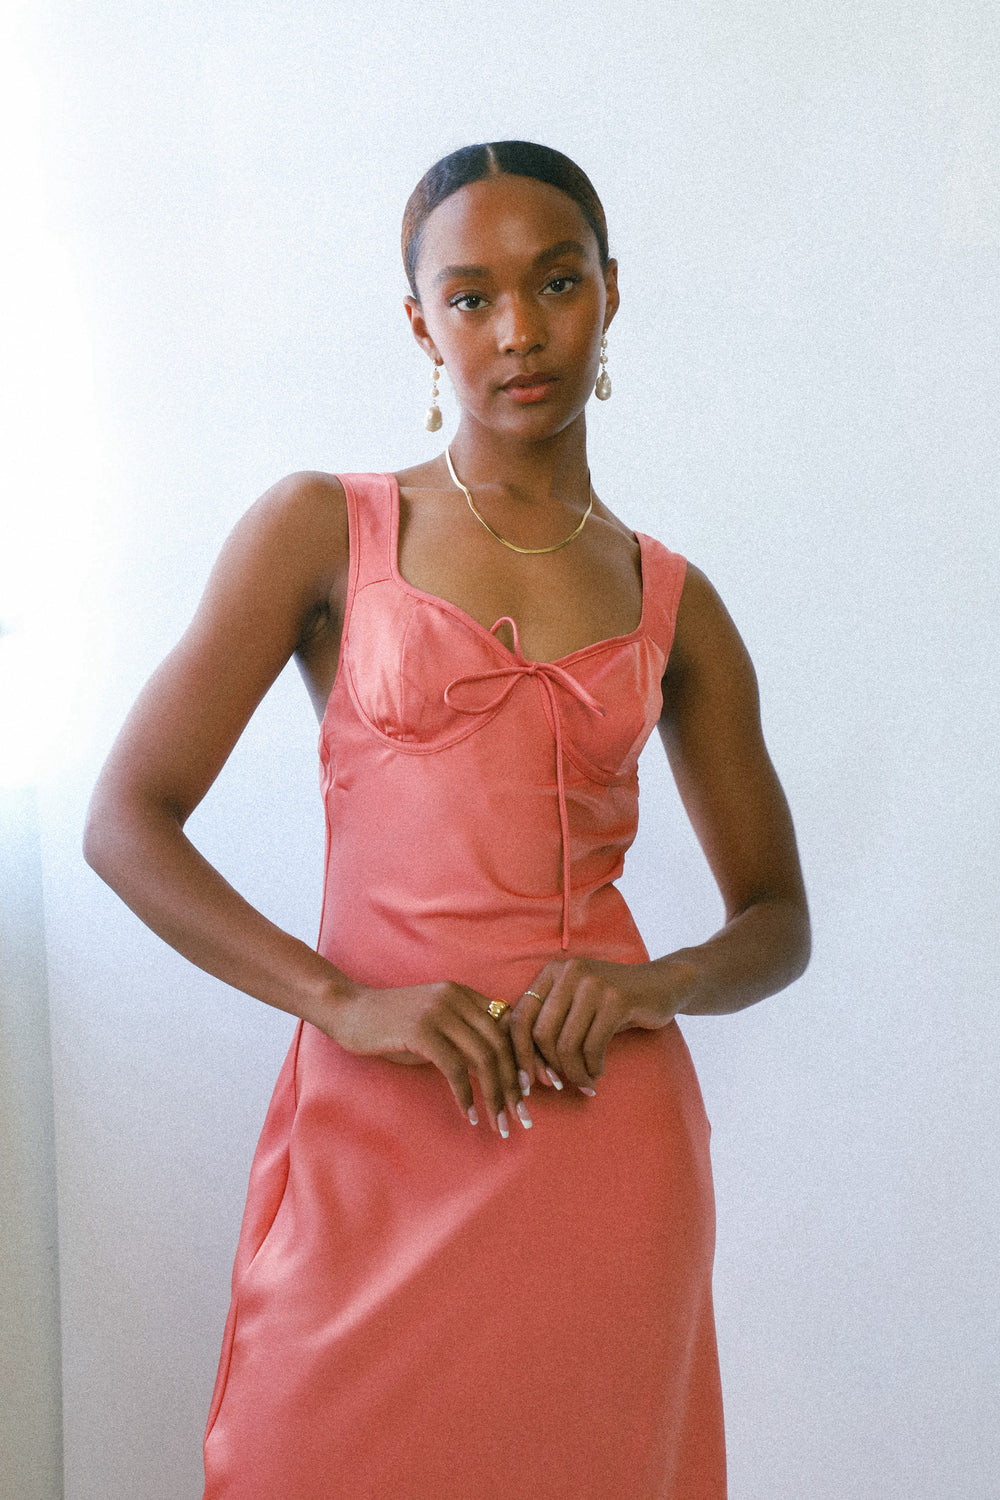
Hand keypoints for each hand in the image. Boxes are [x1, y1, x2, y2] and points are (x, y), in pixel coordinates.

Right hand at [329, 980, 528, 1136]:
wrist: (349, 1010)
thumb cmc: (392, 1024)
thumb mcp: (434, 1024)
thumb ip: (463, 1037)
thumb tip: (497, 1069)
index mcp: (464, 994)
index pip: (508, 1025)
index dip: (525, 1058)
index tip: (535, 1088)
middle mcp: (456, 997)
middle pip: (501, 1044)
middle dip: (515, 1084)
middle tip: (522, 1115)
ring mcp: (439, 1012)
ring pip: (483, 1057)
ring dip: (495, 1095)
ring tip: (499, 1121)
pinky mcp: (421, 1030)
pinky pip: (455, 1068)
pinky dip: (466, 1094)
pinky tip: (469, 1114)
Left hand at [508, 958, 685, 1092]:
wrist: (660, 985)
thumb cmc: (611, 1004)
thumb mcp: (576, 1006)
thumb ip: (550, 1026)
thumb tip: (525, 1073)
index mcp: (552, 972)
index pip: (521, 1017)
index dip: (521, 1054)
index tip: (528, 1081)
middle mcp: (570, 972)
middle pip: (542, 1033)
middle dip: (550, 1067)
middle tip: (560, 1084)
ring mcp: (594, 984)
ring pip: (568, 1044)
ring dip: (574, 1072)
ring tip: (583, 1082)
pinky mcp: (617, 1000)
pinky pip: (593, 1046)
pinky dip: (593, 1067)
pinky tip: (598, 1073)